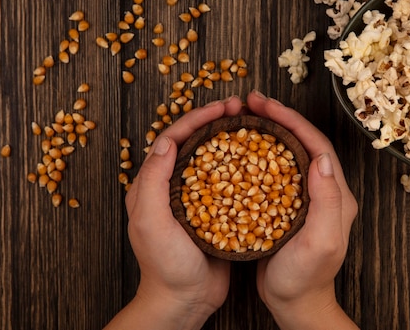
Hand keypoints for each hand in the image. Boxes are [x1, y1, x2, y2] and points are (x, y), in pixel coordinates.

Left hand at [105, 96, 243, 329]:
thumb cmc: (165, 268)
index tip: (222, 107)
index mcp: (152, 185)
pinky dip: (239, 164)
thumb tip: (164, 142)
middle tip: (240, 108)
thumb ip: (153, 183)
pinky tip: (258, 160)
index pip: (173, 139)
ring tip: (250, 125)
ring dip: (228, 138)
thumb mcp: (153, 224)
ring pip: (211, 157)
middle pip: (193, 142)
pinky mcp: (213, 210)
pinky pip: (226, 179)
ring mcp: (193, 198)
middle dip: (215, 121)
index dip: (197, 118)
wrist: (184, 302)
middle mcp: (171, 187)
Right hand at [247, 91, 358, 329]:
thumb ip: (327, 201)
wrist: (296, 305)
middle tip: (251, 102)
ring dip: (269, 131)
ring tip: (246, 116)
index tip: (266, 105)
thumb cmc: (306, 279)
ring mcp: (306, 197)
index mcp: (336, 194)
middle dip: (279, 117)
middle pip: (302, 141)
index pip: (316, 144)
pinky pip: (275, 170)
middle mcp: (324, 190)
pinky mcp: (288, 205)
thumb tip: (321, 158)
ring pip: (288, 152)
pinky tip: (242, 148)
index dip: (292, 120)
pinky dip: (260, 154)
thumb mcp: (320, 242)